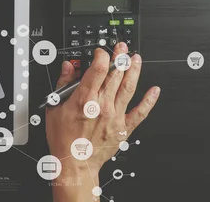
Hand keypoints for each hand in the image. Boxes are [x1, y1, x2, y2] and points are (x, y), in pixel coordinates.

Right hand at [46, 43, 159, 200]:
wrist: (74, 162)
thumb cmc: (63, 138)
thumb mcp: (55, 107)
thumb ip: (63, 84)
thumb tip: (68, 67)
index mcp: (84, 99)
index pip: (98, 68)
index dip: (102, 55)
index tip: (101, 50)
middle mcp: (101, 105)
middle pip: (115, 74)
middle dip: (119, 57)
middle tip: (122, 47)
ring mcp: (114, 116)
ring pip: (128, 87)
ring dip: (134, 70)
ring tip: (136, 58)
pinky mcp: (123, 128)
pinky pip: (140, 112)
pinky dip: (149, 100)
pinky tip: (154, 90)